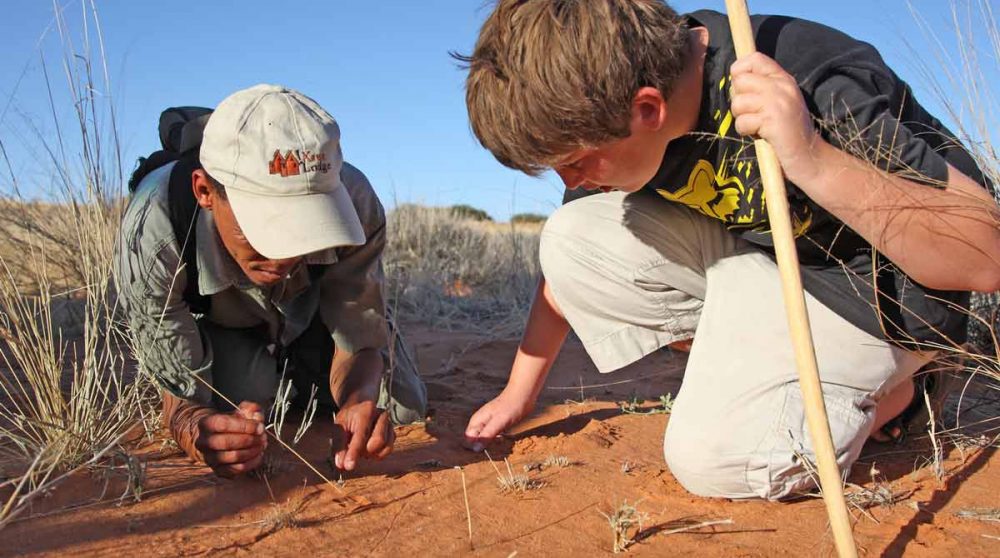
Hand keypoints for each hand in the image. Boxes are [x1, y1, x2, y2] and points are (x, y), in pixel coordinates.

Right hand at [194, 401, 266, 476]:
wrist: (218, 438)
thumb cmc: (232, 423)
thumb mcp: (240, 411)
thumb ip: (250, 409)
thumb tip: (256, 414)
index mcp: (205, 424)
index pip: (223, 424)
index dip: (244, 426)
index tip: (259, 426)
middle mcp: (203, 443)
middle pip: (226, 442)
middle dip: (249, 439)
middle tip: (262, 436)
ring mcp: (209, 458)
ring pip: (232, 457)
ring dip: (252, 451)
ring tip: (262, 444)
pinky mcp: (218, 471)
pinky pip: (236, 469)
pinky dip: (251, 463)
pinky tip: (259, 454)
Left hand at [331, 398, 393, 471]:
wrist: (360, 406)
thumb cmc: (348, 418)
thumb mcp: (339, 427)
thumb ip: (339, 445)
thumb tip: (341, 464)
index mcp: (366, 411)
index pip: (361, 434)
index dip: (354, 452)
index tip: (348, 466)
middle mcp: (382, 415)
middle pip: (379, 441)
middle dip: (365, 451)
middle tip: (354, 451)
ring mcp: (389, 423)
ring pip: (386, 447)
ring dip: (372, 454)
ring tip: (361, 448)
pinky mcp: (393, 432)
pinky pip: (389, 449)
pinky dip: (378, 454)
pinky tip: (369, 448)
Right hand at [464, 391, 533, 451]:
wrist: (523, 395)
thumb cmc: (510, 407)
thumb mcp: (498, 423)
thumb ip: (486, 435)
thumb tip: (475, 449)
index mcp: (477, 421)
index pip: (469, 439)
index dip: (474, 447)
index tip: (485, 451)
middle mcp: (481, 422)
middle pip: (476, 440)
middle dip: (483, 446)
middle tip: (495, 446)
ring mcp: (489, 423)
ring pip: (485, 439)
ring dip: (491, 443)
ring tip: (501, 441)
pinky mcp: (497, 424)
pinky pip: (493, 436)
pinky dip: (497, 440)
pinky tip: (504, 439)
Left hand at [730, 52, 819, 182]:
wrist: (810, 155)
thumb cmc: (788, 131)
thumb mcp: (778, 103)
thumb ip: (761, 88)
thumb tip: (735, 79)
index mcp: (783, 79)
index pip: (754, 58)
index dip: (739, 72)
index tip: (743, 89)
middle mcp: (782, 86)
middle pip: (740, 81)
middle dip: (739, 100)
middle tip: (753, 114)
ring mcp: (778, 102)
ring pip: (738, 102)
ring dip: (742, 118)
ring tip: (758, 126)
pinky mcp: (772, 120)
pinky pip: (742, 122)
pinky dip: (746, 132)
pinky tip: (761, 135)